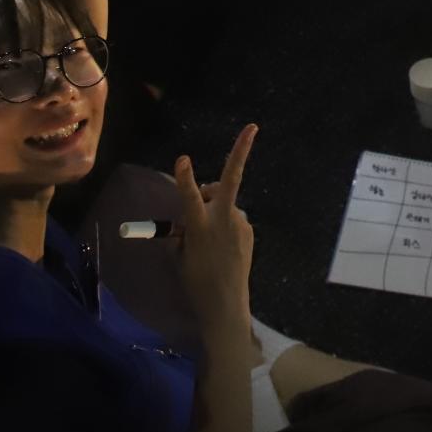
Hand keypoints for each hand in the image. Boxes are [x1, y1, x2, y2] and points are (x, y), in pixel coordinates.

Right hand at [172, 124, 259, 335]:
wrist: (225, 303)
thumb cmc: (194, 280)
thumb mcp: (179, 254)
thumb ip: (183, 229)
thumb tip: (187, 216)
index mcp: (200, 226)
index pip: (189, 196)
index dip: (184, 177)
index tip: (183, 158)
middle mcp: (222, 219)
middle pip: (230, 179)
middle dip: (241, 150)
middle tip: (252, 128)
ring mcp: (240, 223)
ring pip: (223, 202)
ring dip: (214, 208)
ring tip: (205, 235)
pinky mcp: (248, 229)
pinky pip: (231, 218)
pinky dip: (222, 223)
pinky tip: (219, 244)